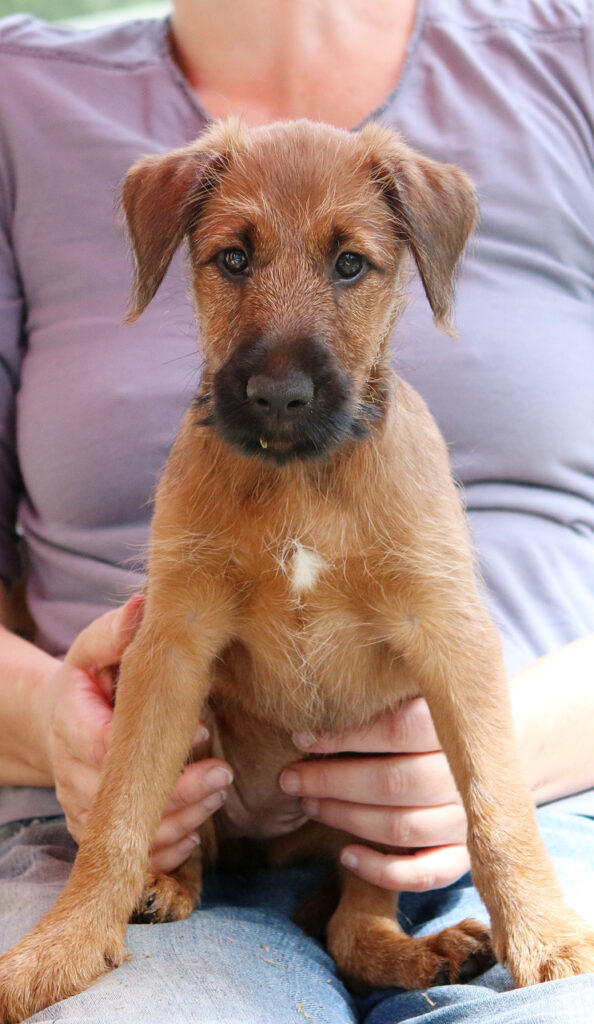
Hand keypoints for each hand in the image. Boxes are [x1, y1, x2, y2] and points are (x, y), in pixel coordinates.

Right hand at [42, 597, 233, 872]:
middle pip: (121, 801)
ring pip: (129, 835)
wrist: (58, 721)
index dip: (154, 752)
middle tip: (224, 775)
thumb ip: (118, 631)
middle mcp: (72, 775)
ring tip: (219, 793)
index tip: (204, 735)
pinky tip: (196, 832)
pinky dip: (165, 852)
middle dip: (178, 794)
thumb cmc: (89, 680)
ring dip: (180, 822)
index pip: (107, 749)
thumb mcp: (95, 647)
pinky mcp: (97, 830)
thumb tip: (146, 606)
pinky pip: (130, 856)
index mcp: (71, 725)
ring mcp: (82, 809)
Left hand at [280, 699, 469, 891]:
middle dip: (331, 781)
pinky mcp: (466, 856)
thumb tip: (317, 707)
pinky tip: (346, 854)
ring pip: (400, 826)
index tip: (301, 738)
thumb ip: (381, 703)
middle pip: (392, 782)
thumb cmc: (429, 728)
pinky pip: (425, 874)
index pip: (398, 729)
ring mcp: (468, 820)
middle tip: (291, 777)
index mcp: (456, 727)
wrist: (481, 763)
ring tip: (308, 804)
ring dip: (345, 817)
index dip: (345, 735)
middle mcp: (466, 775)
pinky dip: (382, 870)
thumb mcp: (414, 701)